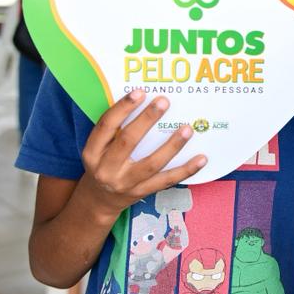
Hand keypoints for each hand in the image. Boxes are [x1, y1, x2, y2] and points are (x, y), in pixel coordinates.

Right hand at [80, 90, 206, 215]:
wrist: (98, 200)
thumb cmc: (102, 164)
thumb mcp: (98, 149)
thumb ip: (114, 129)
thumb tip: (143, 100)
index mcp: (92, 152)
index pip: (106, 126)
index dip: (122, 108)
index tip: (139, 92)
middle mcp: (107, 169)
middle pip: (128, 141)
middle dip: (147, 119)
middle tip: (164, 101)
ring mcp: (125, 183)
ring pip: (152, 163)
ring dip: (172, 145)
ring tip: (187, 129)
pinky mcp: (142, 192)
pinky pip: (167, 180)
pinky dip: (186, 170)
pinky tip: (201, 159)